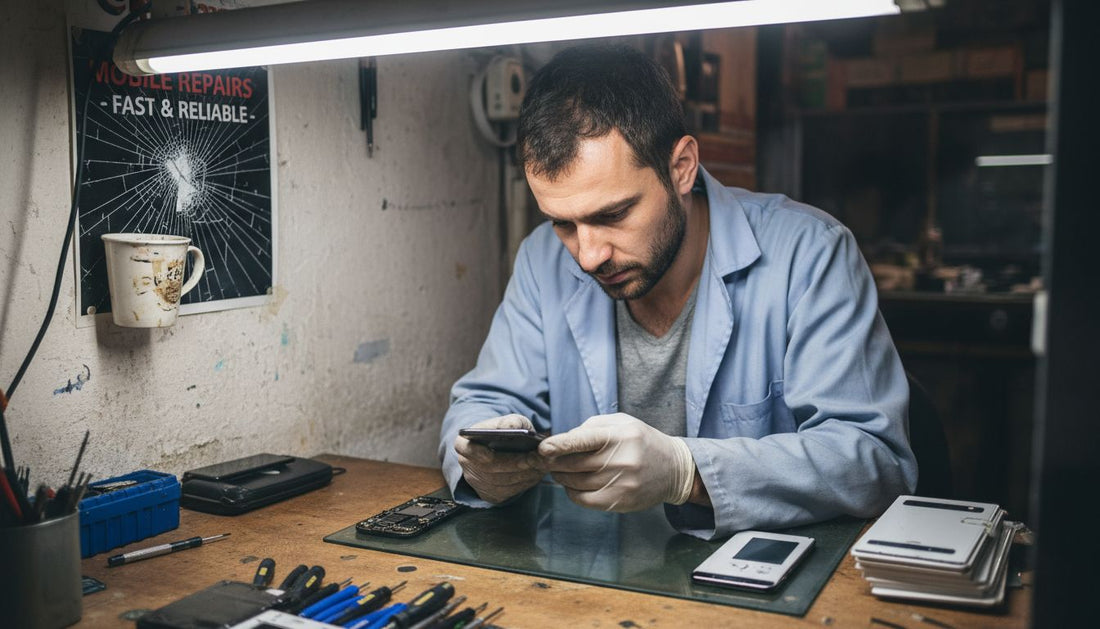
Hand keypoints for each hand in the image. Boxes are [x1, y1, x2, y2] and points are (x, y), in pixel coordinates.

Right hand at [454, 414, 544, 503]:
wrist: (505, 448)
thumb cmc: (507, 432)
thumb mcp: (510, 421)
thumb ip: (511, 421)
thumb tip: (511, 427)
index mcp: (464, 442)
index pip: (463, 447)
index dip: (474, 452)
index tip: (489, 455)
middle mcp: (466, 464)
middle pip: (488, 468)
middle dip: (513, 463)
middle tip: (533, 459)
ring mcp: (477, 482)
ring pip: (500, 481)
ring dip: (522, 474)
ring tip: (540, 465)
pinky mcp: (490, 494)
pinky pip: (507, 492)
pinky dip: (524, 483)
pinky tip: (536, 474)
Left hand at [539, 413, 694, 511]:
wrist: (674, 469)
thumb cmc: (642, 442)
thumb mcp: (622, 423)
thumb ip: (592, 427)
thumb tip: (562, 440)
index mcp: (619, 436)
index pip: (582, 440)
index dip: (559, 444)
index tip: (541, 448)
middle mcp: (620, 460)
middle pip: (573, 464)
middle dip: (553, 462)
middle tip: (543, 459)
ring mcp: (621, 483)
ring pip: (575, 483)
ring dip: (560, 477)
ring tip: (558, 471)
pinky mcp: (620, 502)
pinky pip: (584, 500)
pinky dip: (572, 493)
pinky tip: (572, 485)